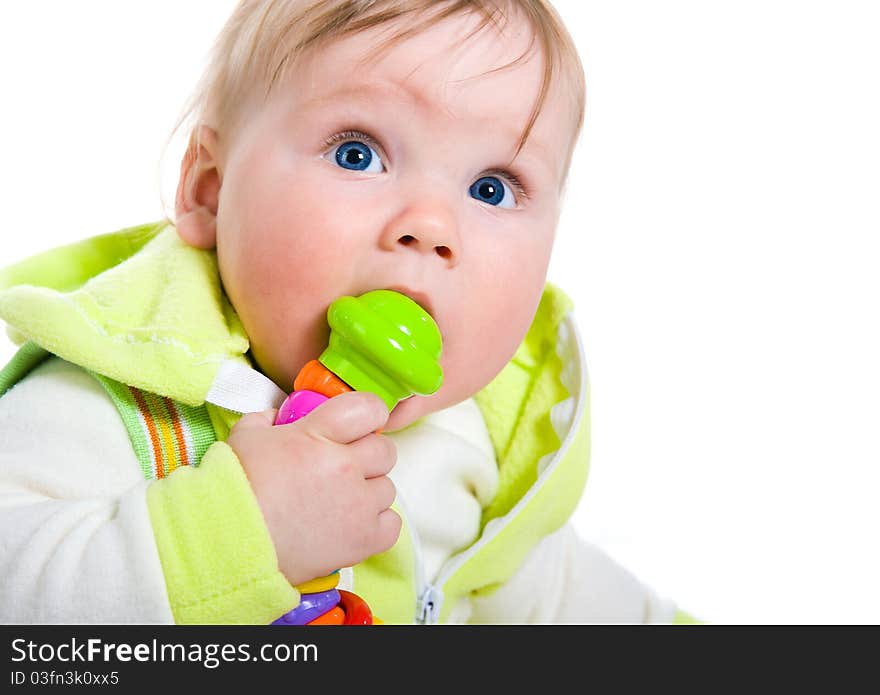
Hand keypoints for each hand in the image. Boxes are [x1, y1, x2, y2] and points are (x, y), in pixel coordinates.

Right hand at [227, 391, 399, 585]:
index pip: (369, 408)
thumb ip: (271, 418)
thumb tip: (282, 416)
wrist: (225, 542)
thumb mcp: (247, 436)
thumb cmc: (234, 490)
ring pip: (387, 488)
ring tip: (338, 502)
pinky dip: (376, 524)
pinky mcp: (363, 540)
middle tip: (342, 468)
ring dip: (367, 492)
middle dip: (367, 456)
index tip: (360, 426)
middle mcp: (345, 466)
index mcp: (319, 435)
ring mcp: (357, 504)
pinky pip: (392, 524)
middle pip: (385, 450)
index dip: (369, 414)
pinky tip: (351, 523)